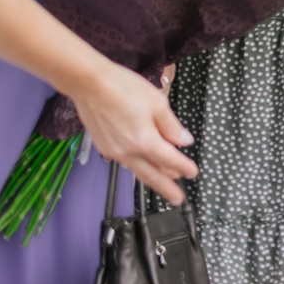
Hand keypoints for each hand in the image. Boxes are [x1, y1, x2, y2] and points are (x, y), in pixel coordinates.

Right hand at [68, 61, 195, 204]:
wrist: (90, 84)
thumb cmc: (124, 88)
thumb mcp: (157, 103)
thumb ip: (172, 126)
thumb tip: (184, 141)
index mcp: (144, 141)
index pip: (170, 160)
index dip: (184, 167)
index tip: (193, 173)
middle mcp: (127, 152)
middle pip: (152, 175)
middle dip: (167, 188)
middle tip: (177, 199)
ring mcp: (113, 151)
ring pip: (137, 170)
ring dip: (152, 177)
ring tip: (165, 182)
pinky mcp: (104, 147)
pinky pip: (125, 162)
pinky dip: (138, 166)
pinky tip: (143, 165)